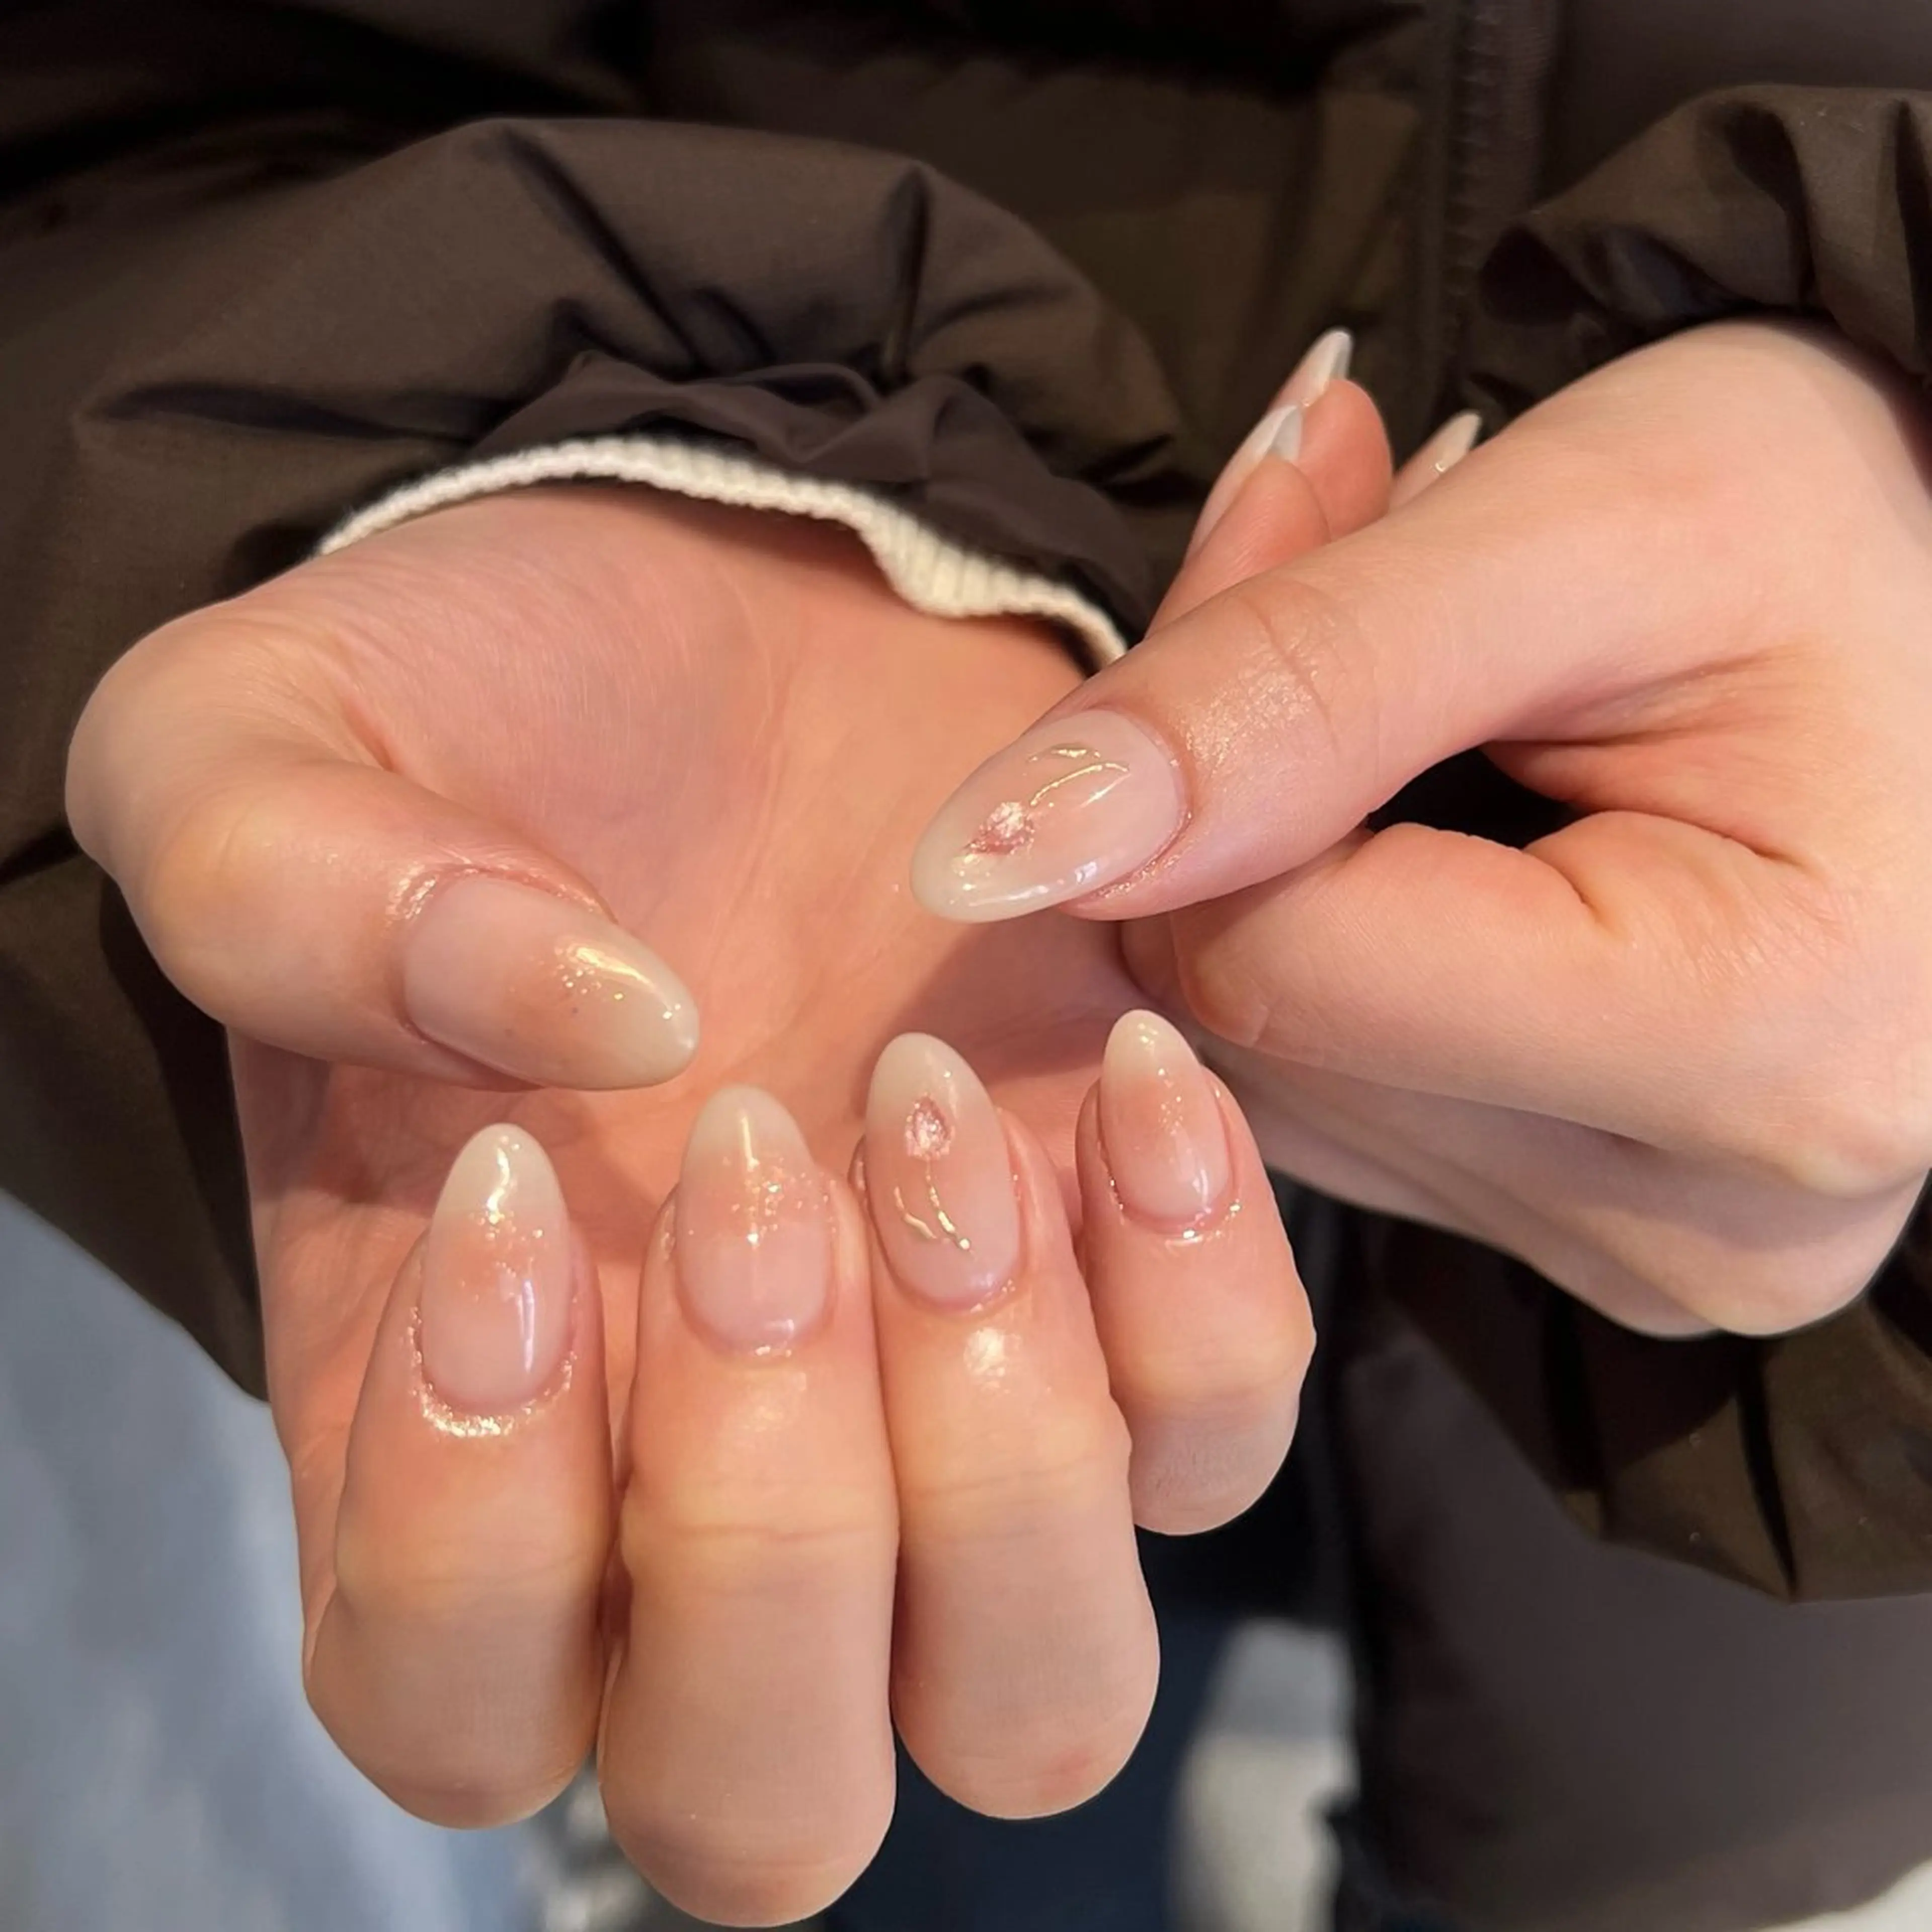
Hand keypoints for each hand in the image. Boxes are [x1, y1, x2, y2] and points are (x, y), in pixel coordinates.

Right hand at [66, 379, 1383, 1921]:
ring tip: (930, 1111)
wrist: (741, 592)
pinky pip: (1220, 1447)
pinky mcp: (1129, 1292)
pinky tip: (1127, 1065)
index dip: (473, 1527)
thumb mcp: (270, 738)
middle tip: (757, 1160)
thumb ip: (292, 894)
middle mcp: (701, 1482)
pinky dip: (1200, 1301)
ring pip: (1035, 1702)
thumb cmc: (490, 689)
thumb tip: (594, 1033)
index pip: (447, 1701)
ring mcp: (946, 1412)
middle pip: (764, 1797)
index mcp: (452, 1420)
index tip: (519, 1187)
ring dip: (1002, 1450)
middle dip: (769, 1523)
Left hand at [912, 321, 1931, 1338]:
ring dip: (1272, 849)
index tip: (1290, 528)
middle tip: (1343, 541)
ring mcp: (1653, 1246)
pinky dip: (1326, 929)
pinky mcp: (1601, 1225)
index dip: (1212, 759)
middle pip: (1264, 1035)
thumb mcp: (1582, 527)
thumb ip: (1284, 688)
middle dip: (1234, 791)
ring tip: (1423, 665)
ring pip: (1275, 1076)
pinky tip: (1420, 799)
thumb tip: (988, 865)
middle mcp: (1710, 1218)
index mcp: (1756, 1048)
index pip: (1269, 968)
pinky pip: (1338, 1099)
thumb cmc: (1840, 517)